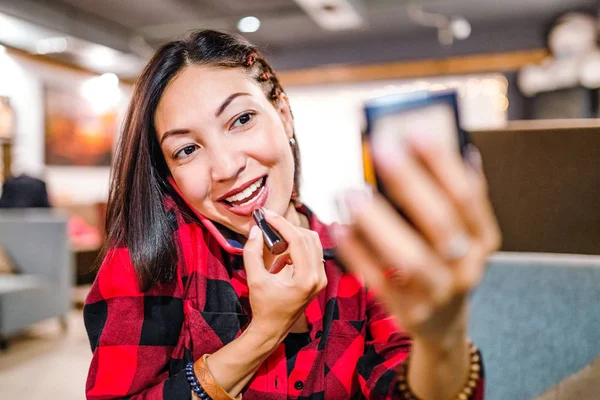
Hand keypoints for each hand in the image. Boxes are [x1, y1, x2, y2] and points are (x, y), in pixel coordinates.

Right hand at [243, 210, 326, 339]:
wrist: (273, 328)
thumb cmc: (264, 307)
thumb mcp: (255, 280)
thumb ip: (253, 253)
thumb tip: (256, 230)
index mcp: (306, 279)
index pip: (298, 240)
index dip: (282, 224)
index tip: (267, 215)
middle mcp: (319, 277)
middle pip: (308, 237)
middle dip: (287, 228)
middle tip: (269, 224)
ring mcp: (321, 278)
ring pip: (312, 243)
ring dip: (292, 238)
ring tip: (273, 245)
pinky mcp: (318, 278)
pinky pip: (311, 252)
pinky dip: (296, 248)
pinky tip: (281, 260)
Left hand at [333, 133, 500, 345]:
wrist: (443, 322)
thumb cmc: (441, 260)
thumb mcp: (454, 233)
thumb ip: (440, 196)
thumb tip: (419, 143)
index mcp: (482, 239)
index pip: (467, 196)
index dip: (442, 163)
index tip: (414, 129)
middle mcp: (467, 266)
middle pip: (440, 223)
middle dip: (409, 183)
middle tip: (379, 149)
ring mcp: (439, 293)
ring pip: (411, 258)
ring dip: (378, 222)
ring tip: (349, 193)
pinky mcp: (409, 313)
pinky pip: (380, 282)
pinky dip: (358, 253)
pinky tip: (339, 227)